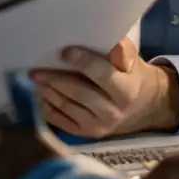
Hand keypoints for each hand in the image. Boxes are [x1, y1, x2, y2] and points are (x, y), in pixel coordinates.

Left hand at [30, 38, 178, 138]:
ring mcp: (98, 126)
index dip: (83, 62)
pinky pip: (62, 122)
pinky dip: (48, 107)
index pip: (101, 74)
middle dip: (55, 78)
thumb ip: (122, 51)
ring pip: (67, 107)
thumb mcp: (133, 61)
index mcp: (126, 91)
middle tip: (36, 68)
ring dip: (48, 91)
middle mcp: (112, 112)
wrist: (142, 108)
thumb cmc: (132, 76)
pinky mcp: (87, 135)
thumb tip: (112, 43)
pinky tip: (40, 94)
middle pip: (78, 92)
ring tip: (35, 78)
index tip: (65, 51)